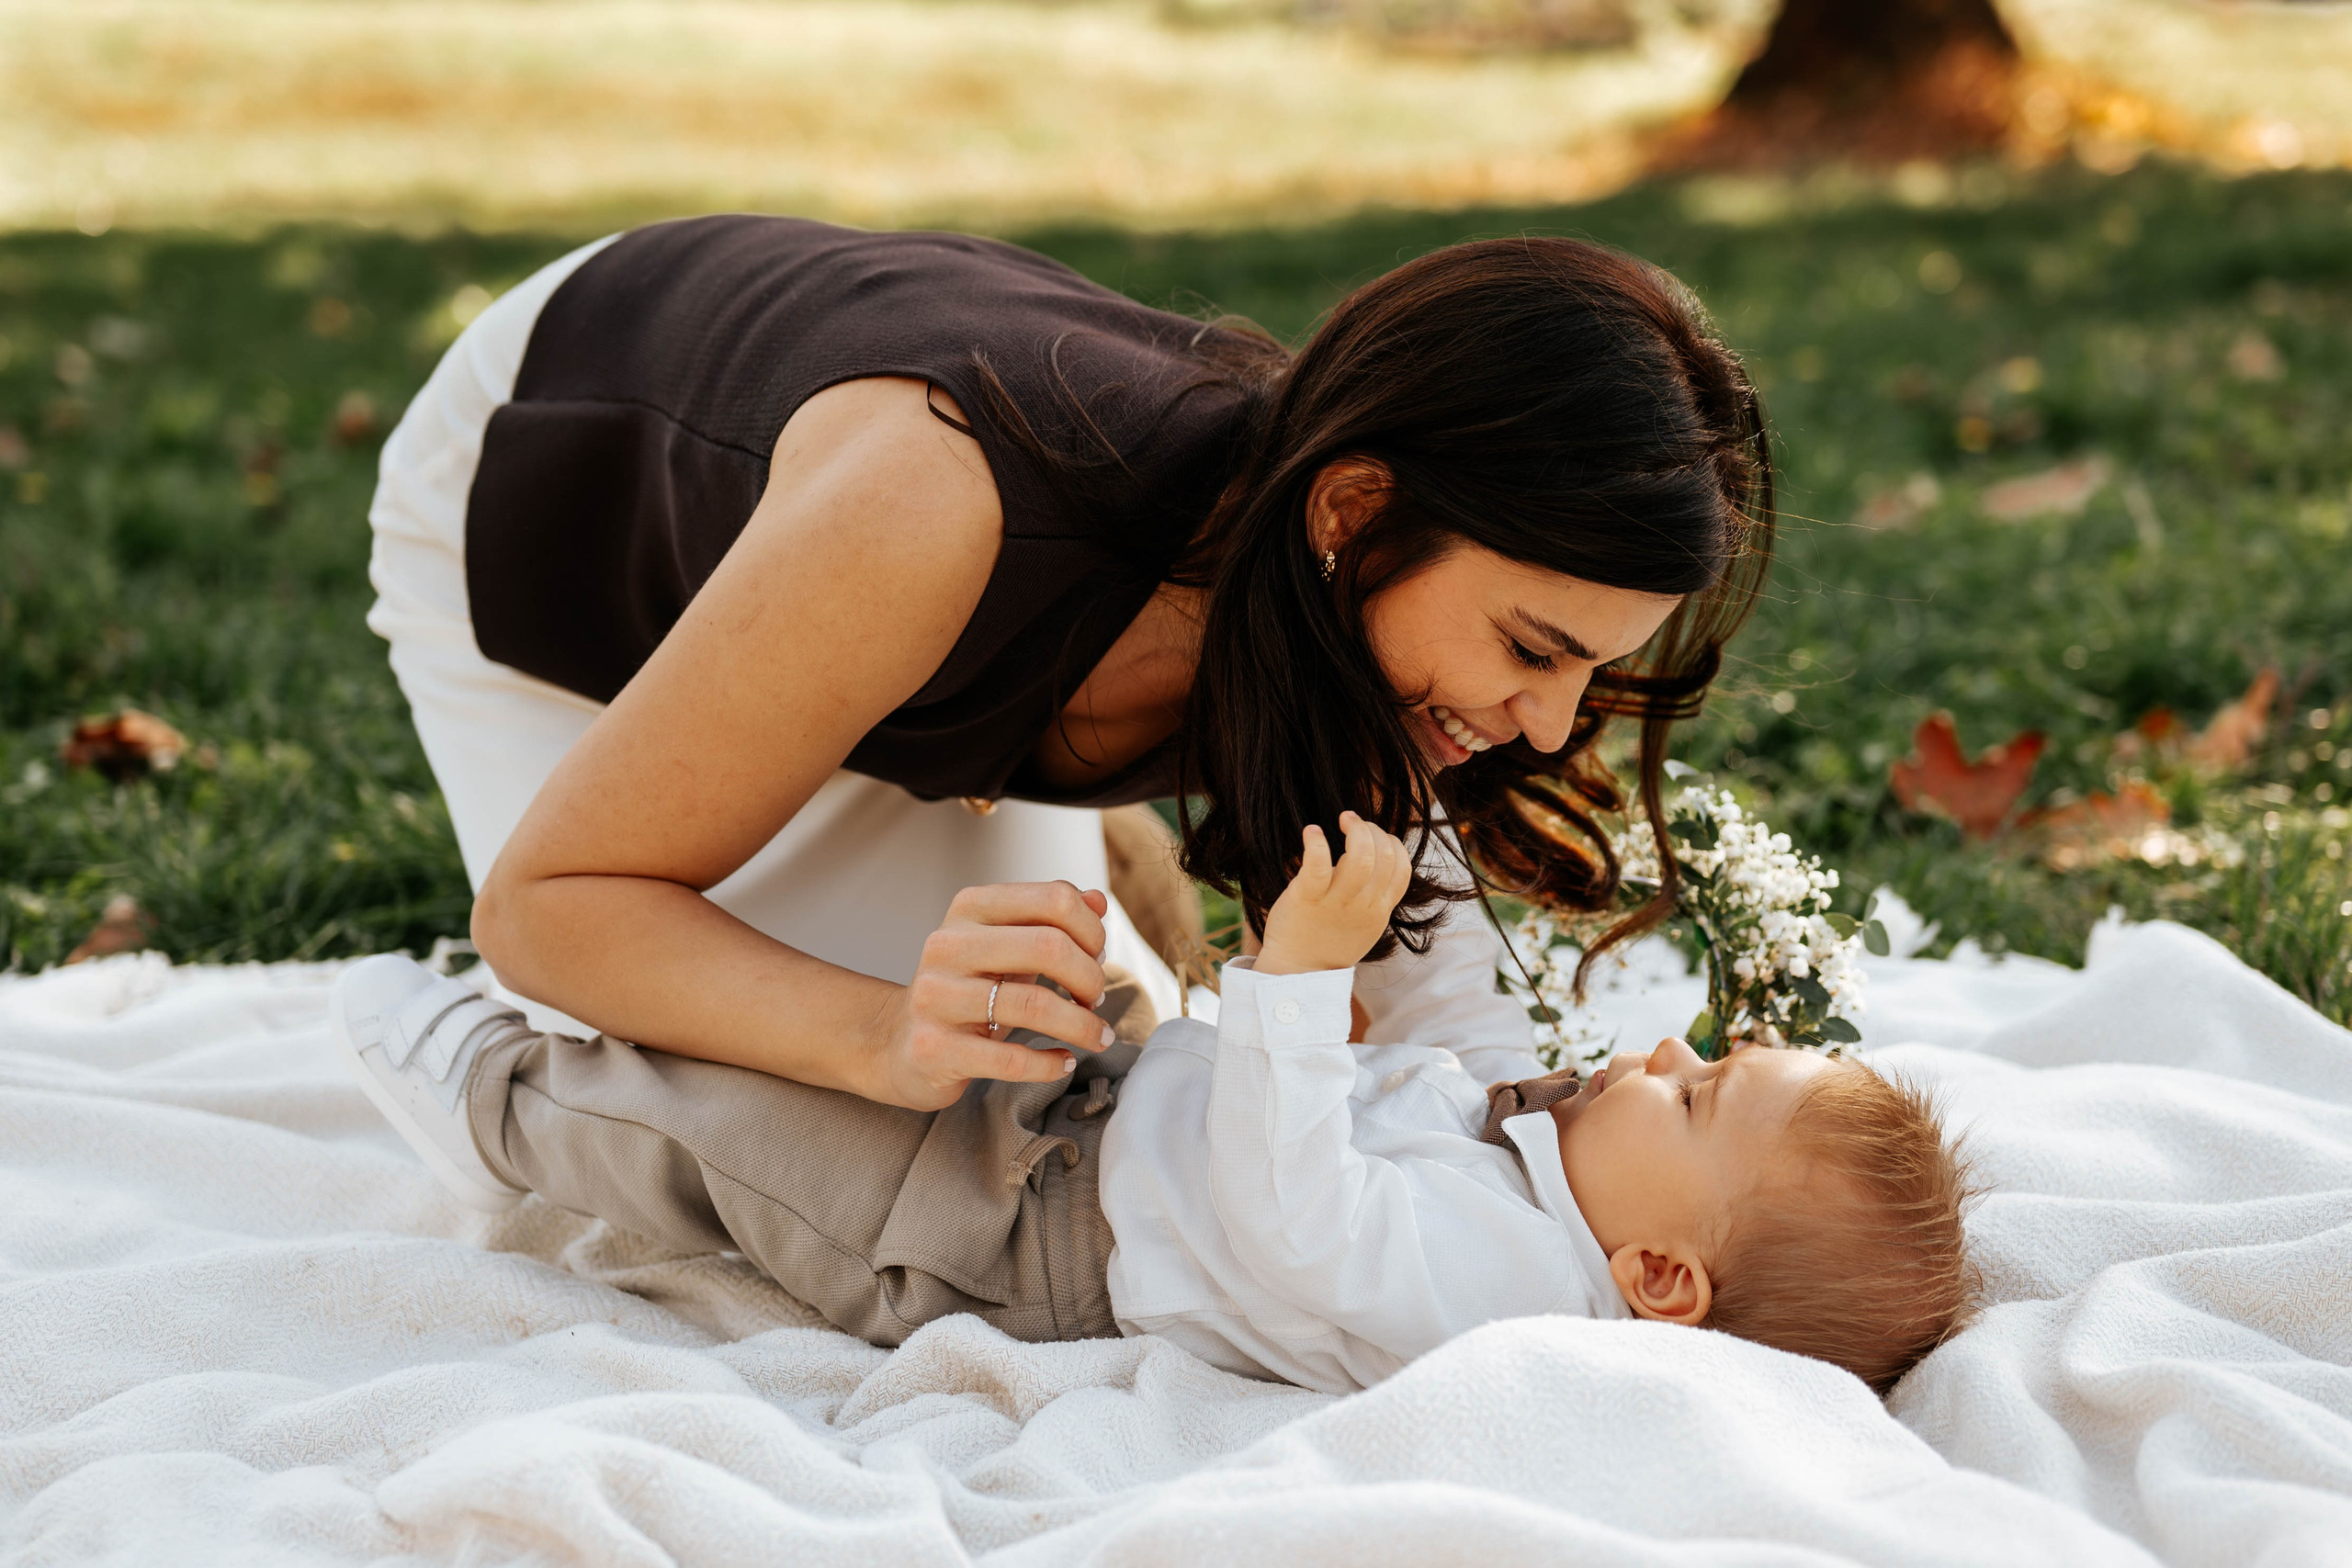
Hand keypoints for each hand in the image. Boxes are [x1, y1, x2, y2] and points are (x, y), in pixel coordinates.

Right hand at [873, 881, 1117, 1110]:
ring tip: (1096, 1036)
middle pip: (1049, 947)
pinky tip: (1064, 1062)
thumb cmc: (970, 989)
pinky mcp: (934, 1048)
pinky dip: (1051, 1064)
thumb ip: (1052, 918)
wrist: (899, 1043)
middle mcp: (947, 945)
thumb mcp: (1008, 944)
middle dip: (1090, 978)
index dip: (1093, 931)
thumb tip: (1098, 901)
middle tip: (1097, 1000)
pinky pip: (1011, 1060)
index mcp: (970, 908)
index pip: (1055, 899)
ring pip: (1035, 1005)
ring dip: (1082, 1025)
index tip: (1098, 959)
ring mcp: (936, 997)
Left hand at [1256, 812, 1411, 975]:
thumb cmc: (1328, 942)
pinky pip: (1318, 866)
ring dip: (1356, 831)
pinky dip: (1316, 843)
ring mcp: (1336, 903)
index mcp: (1378, 911)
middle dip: (1373, 830)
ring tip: (1343, 820)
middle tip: (1352, 822)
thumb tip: (1375, 856)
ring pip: (1360, 859)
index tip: (1373, 836)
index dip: (1392, 843)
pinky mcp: (1307, 899)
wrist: (1297, 973)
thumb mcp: (1365, 925)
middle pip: (1384, 857)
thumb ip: (1374, 895)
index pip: (1402, 868)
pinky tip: (1312, 831)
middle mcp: (1363, 906)